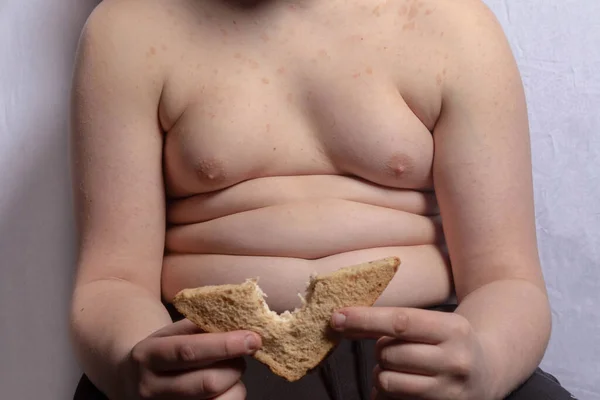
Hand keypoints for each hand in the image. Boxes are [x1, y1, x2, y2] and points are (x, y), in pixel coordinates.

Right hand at [124, 319, 260, 398]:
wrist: (133, 378)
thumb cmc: (164, 349)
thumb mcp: (172, 332)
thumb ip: (202, 326)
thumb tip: (242, 325)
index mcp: (149, 356)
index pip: (189, 351)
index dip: (224, 345)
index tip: (252, 338)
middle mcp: (151, 388)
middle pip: (209, 381)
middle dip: (235, 365)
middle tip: (241, 353)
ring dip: (235, 383)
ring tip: (229, 370)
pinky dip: (232, 396)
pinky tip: (225, 387)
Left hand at [331, 307, 489, 399]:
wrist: (489, 371)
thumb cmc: (450, 341)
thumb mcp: (434, 323)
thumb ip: (394, 322)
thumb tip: (343, 321)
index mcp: (454, 329)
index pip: (399, 322)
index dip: (364, 319)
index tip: (337, 317)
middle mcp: (455, 361)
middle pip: (388, 353)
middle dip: (380, 351)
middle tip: (393, 350)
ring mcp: (449, 392)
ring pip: (387, 380)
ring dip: (382, 374)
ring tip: (400, 369)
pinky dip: (386, 394)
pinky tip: (403, 386)